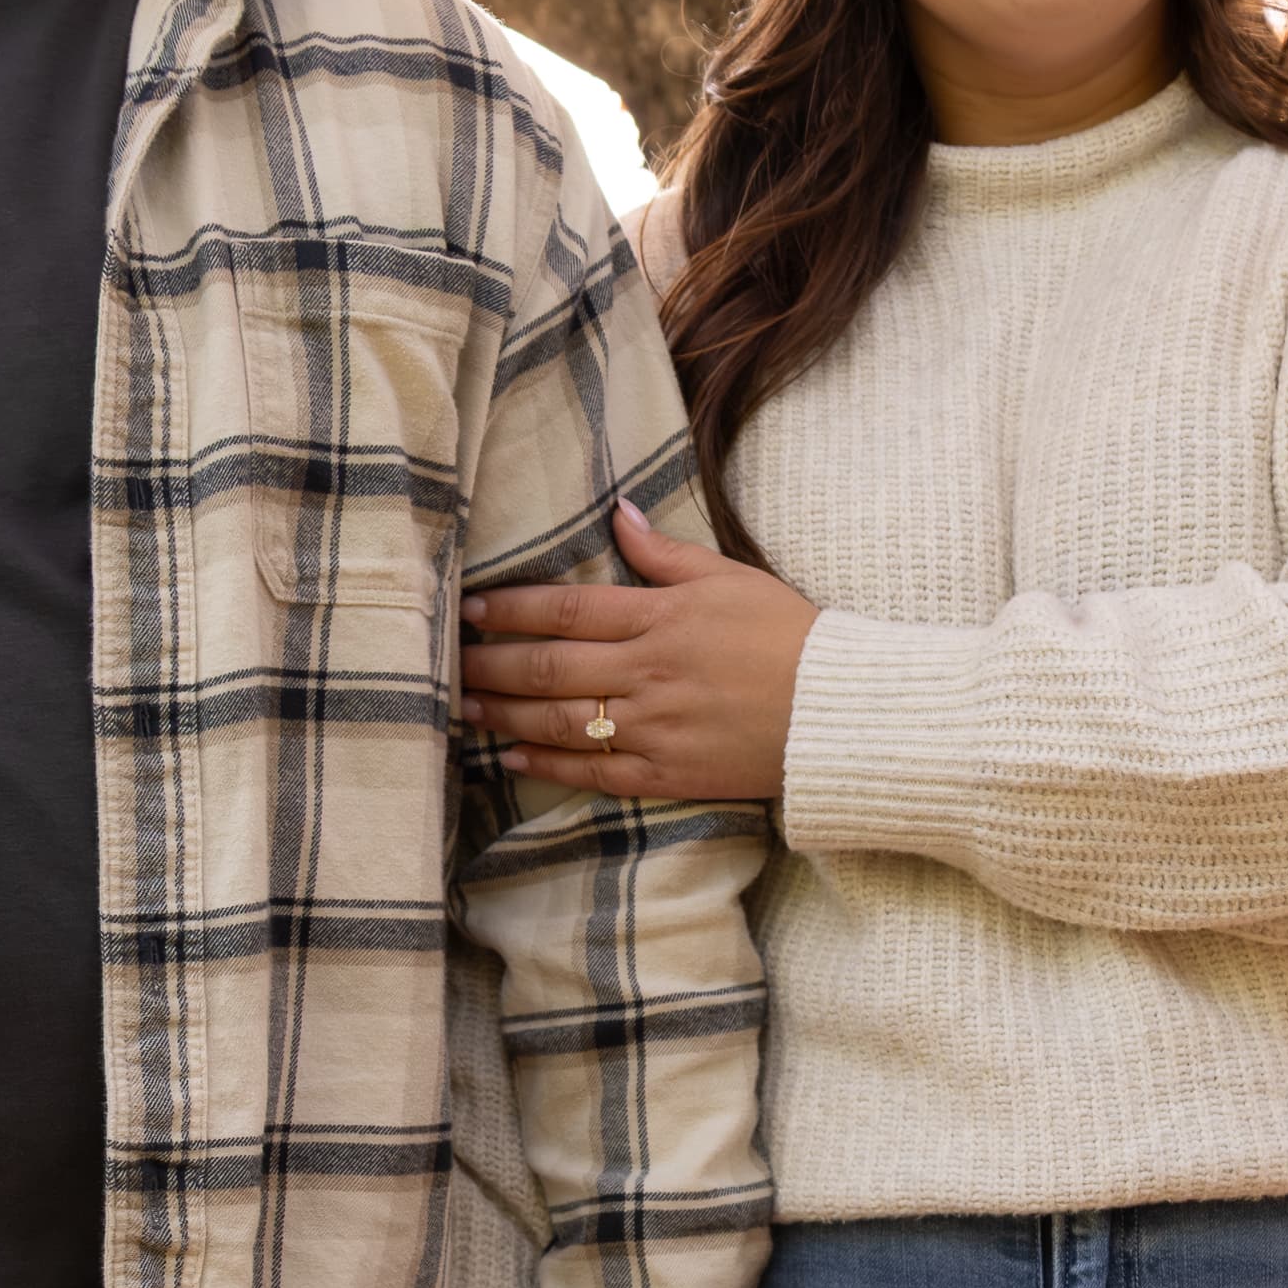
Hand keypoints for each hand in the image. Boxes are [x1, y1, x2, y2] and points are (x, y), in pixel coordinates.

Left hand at [460, 499, 817, 800]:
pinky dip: (547, 764)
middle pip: (550, 667)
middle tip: (450, 660)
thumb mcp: (731, 578)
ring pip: (560, 720)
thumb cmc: (788, 637)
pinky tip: (511, 756)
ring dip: (505, 712)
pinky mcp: (666, 774)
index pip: (567, 610)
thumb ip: (665, 553)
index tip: (471, 610)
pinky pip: (593, 771)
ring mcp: (653, 728)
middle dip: (492, 663)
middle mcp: (648, 673)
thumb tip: (618, 514)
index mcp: (661, 618)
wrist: (837, 714)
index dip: (511, 610)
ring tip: (464, 705)